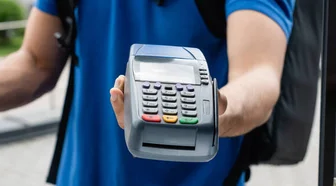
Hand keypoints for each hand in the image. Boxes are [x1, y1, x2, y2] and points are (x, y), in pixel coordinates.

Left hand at [109, 75, 227, 128]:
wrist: (209, 110)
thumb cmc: (208, 114)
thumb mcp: (216, 108)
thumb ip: (218, 104)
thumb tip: (217, 100)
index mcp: (162, 130)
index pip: (138, 129)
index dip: (126, 118)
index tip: (122, 104)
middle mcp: (152, 122)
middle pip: (127, 117)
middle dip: (119, 103)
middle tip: (116, 90)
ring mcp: (149, 110)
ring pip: (129, 106)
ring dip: (122, 93)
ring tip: (120, 80)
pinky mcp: (150, 98)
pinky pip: (134, 95)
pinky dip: (128, 87)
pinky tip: (127, 77)